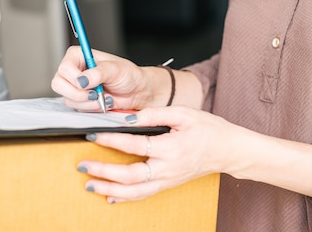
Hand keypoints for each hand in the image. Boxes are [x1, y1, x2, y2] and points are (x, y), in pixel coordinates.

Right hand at [51, 46, 155, 111]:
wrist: (137, 92)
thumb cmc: (128, 75)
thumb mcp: (115, 69)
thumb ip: (98, 73)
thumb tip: (82, 80)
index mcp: (78, 56)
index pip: (64, 67)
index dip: (74, 78)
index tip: (87, 84)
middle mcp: (73, 71)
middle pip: (59, 84)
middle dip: (78, 93)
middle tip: (95, 94)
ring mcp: (74, 87)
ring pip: (68, 99)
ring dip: (88, 102)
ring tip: (104, 97)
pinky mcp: (79, 101)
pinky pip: (76, 109)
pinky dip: (90, 109)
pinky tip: (102, 103)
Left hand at [76, 106, 239, 202]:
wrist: (228, 150)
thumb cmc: (208, 129)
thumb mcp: (184, 113)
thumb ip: (156, 113)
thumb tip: (130, 117)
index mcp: (171, 148)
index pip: (134, 145)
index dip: (111, 139)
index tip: (93, 134)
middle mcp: (167, 168)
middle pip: (130, 176)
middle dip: (103, 172)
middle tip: (83, 165)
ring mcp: (168, 180)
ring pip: (135, 192)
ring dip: (109, 190)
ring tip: (90, 184)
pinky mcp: (168, 184)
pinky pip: (144, 195)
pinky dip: (125, 198)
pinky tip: (111, 197)